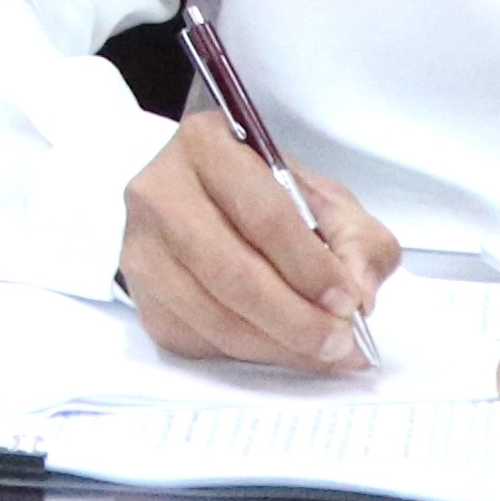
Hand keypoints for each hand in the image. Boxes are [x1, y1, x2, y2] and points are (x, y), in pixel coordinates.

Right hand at [119, 108, 400, 370]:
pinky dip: (248, 355)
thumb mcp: (321, 196)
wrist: (203, 200)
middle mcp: (160, 192)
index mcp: (208, 144)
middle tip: (340, 342)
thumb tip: (358, 294)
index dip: (309, 265)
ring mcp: (142, 248)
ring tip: (322, 352)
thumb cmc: (265, 195)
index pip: (262, 213)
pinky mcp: (141, 297)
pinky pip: (197, 341)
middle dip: (296, 318)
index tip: (348, 300)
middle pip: (231, 271)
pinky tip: (282, 348)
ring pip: (212, 316)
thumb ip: (356, 238)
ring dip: (277, 345)